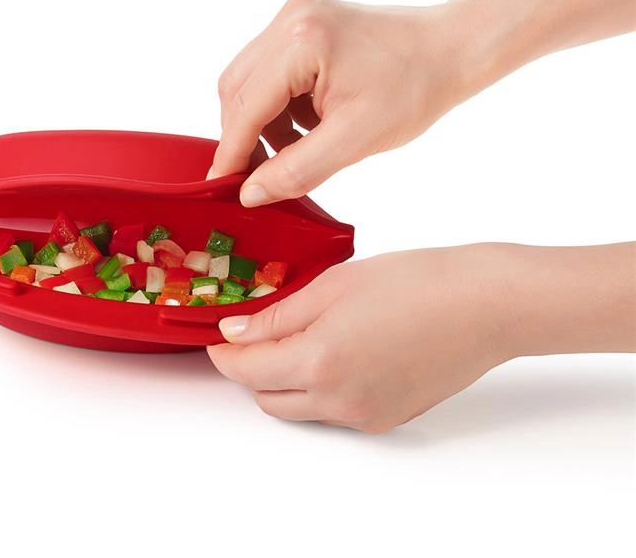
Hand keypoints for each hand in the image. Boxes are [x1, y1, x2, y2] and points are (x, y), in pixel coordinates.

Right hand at [208, 0, 635, 207]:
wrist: (452, 46)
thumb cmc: (415, 89)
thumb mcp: (356, 140)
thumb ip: (297, 170)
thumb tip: (250, 194)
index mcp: (303, 42)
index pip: (245, 106)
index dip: (232, 151)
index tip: (221, 187)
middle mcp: (291, 18)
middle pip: (237, 88)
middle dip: (245, 134)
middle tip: (261, 173)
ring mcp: (295, 13)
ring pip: (248, 78)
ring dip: (262, 119)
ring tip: (298, 146)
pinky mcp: (302, 19)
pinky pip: (269, 67)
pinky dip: (278, 102)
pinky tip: (308, 122)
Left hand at [208, 245, 512, 432]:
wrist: (485, 305)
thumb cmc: (417, 282)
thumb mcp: (334, 285)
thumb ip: (277, 314)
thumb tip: (235, 331)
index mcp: (319, 363)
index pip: (246, 371)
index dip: (224, 353)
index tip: (217, 335)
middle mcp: (339, 402)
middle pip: (268, 398)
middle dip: (251, 368)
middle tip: (256, 332)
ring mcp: (365, 416)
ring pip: (300, 407)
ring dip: (284, 379)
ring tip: (301, 334)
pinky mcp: (387, 419)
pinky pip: (334, 411)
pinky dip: (320, 387)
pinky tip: (338, 349)